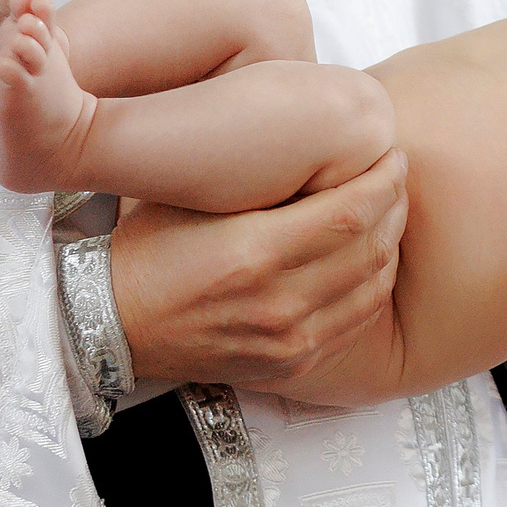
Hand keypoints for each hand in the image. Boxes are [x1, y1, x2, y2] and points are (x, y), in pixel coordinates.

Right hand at [107, 149, 407, 389]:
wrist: (110, 325)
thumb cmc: (144, 252)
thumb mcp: (192, 198)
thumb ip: (257, 177)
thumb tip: (319, 143)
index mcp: (253, 253)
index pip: (352, 212)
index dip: (384, 180)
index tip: (391, 155)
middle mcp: (279, 303)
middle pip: (372, 247)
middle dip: (395, 204)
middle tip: (395, 175)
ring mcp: (289, 341)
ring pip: (374, 287)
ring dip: (391, 244)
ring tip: (388, 212)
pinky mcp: (292, 364)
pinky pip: (357, 322)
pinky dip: (374, 287)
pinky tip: (369, 260)